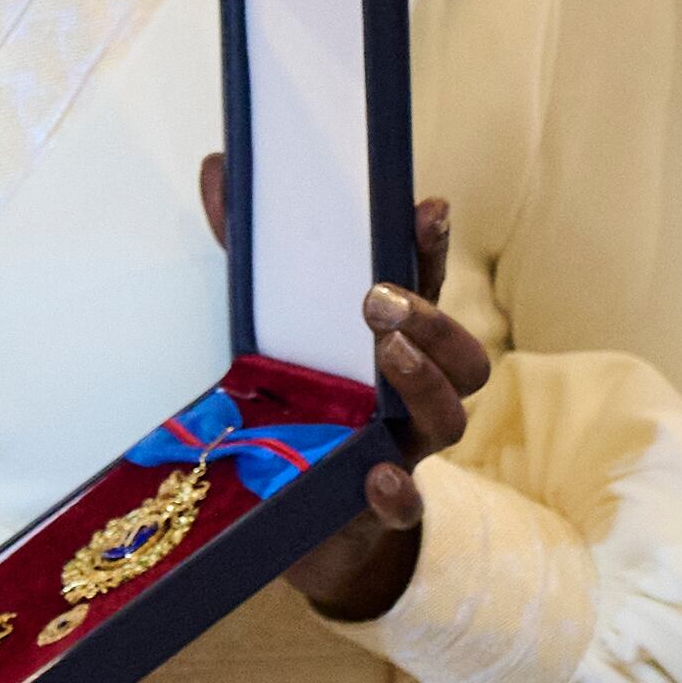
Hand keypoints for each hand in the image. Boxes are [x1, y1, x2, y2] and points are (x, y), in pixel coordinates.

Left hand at [198, 156, 482, 621]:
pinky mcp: (377, 507)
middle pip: (462, 353)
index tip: (427, 208)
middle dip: (432, 319)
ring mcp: (402, 449)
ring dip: (428, 383)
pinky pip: (407, 504)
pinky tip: (380, 475)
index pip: (427, 285)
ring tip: (389, 356)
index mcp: (391, 340)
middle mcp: (410, 392)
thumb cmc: (296, 401)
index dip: (431, 248)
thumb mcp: (268, 323)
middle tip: (378, 299)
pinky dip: (399, 491)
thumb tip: (219, 167)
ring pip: (450, 417)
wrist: (295, 515)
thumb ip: (247, 250)